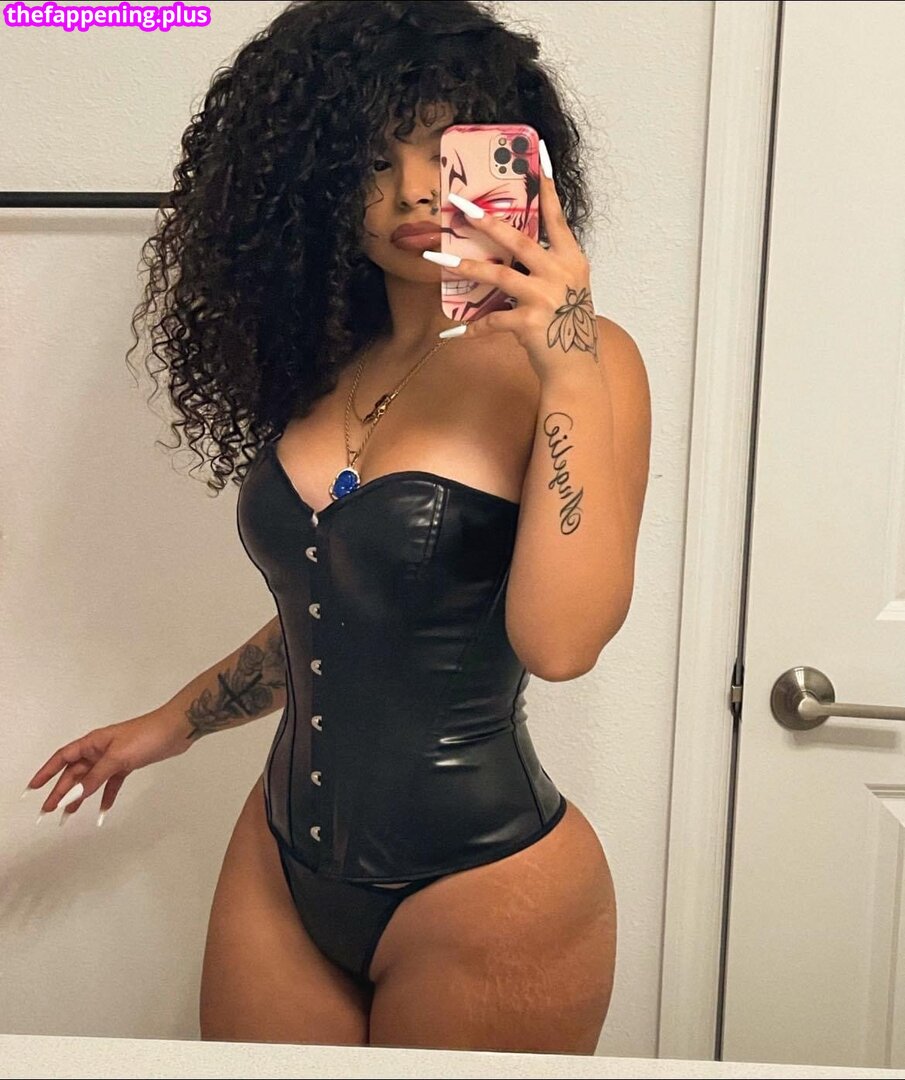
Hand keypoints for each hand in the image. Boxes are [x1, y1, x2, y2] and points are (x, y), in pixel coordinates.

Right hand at [23, 710, 191, 824]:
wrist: (175, 730)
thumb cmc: (146, 737)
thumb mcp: (118, 757)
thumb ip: (96, 777)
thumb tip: (75, 794)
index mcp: (93, 742)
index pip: (63, 757)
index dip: (46, 772)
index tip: (33, 788)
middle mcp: (100, 750)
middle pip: (75, 772)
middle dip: (60, 791)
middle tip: (49, 811)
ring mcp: (114, 758)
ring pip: (91, 780)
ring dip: (80, 796)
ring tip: (68, 814)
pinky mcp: (128, 764)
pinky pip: (111, 783)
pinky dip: (106, 795)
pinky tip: (102, 810)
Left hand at [424, 139, 599, 380]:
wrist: (577, 369)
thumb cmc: (568, 327)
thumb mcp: (569, 289)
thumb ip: (548, 266)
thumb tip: (515, 250)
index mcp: (571, 260)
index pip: (556, 217)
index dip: (546, 188)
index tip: (537, 157)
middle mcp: (560, 273)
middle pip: (517, 239)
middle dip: (486, 220)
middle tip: (459, 204)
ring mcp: (545, 297)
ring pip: (496, 275)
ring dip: (463, 265)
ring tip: (435, 256)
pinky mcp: (530, 323)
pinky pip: (491, 320)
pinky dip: (470, 327)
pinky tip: (451, 333)